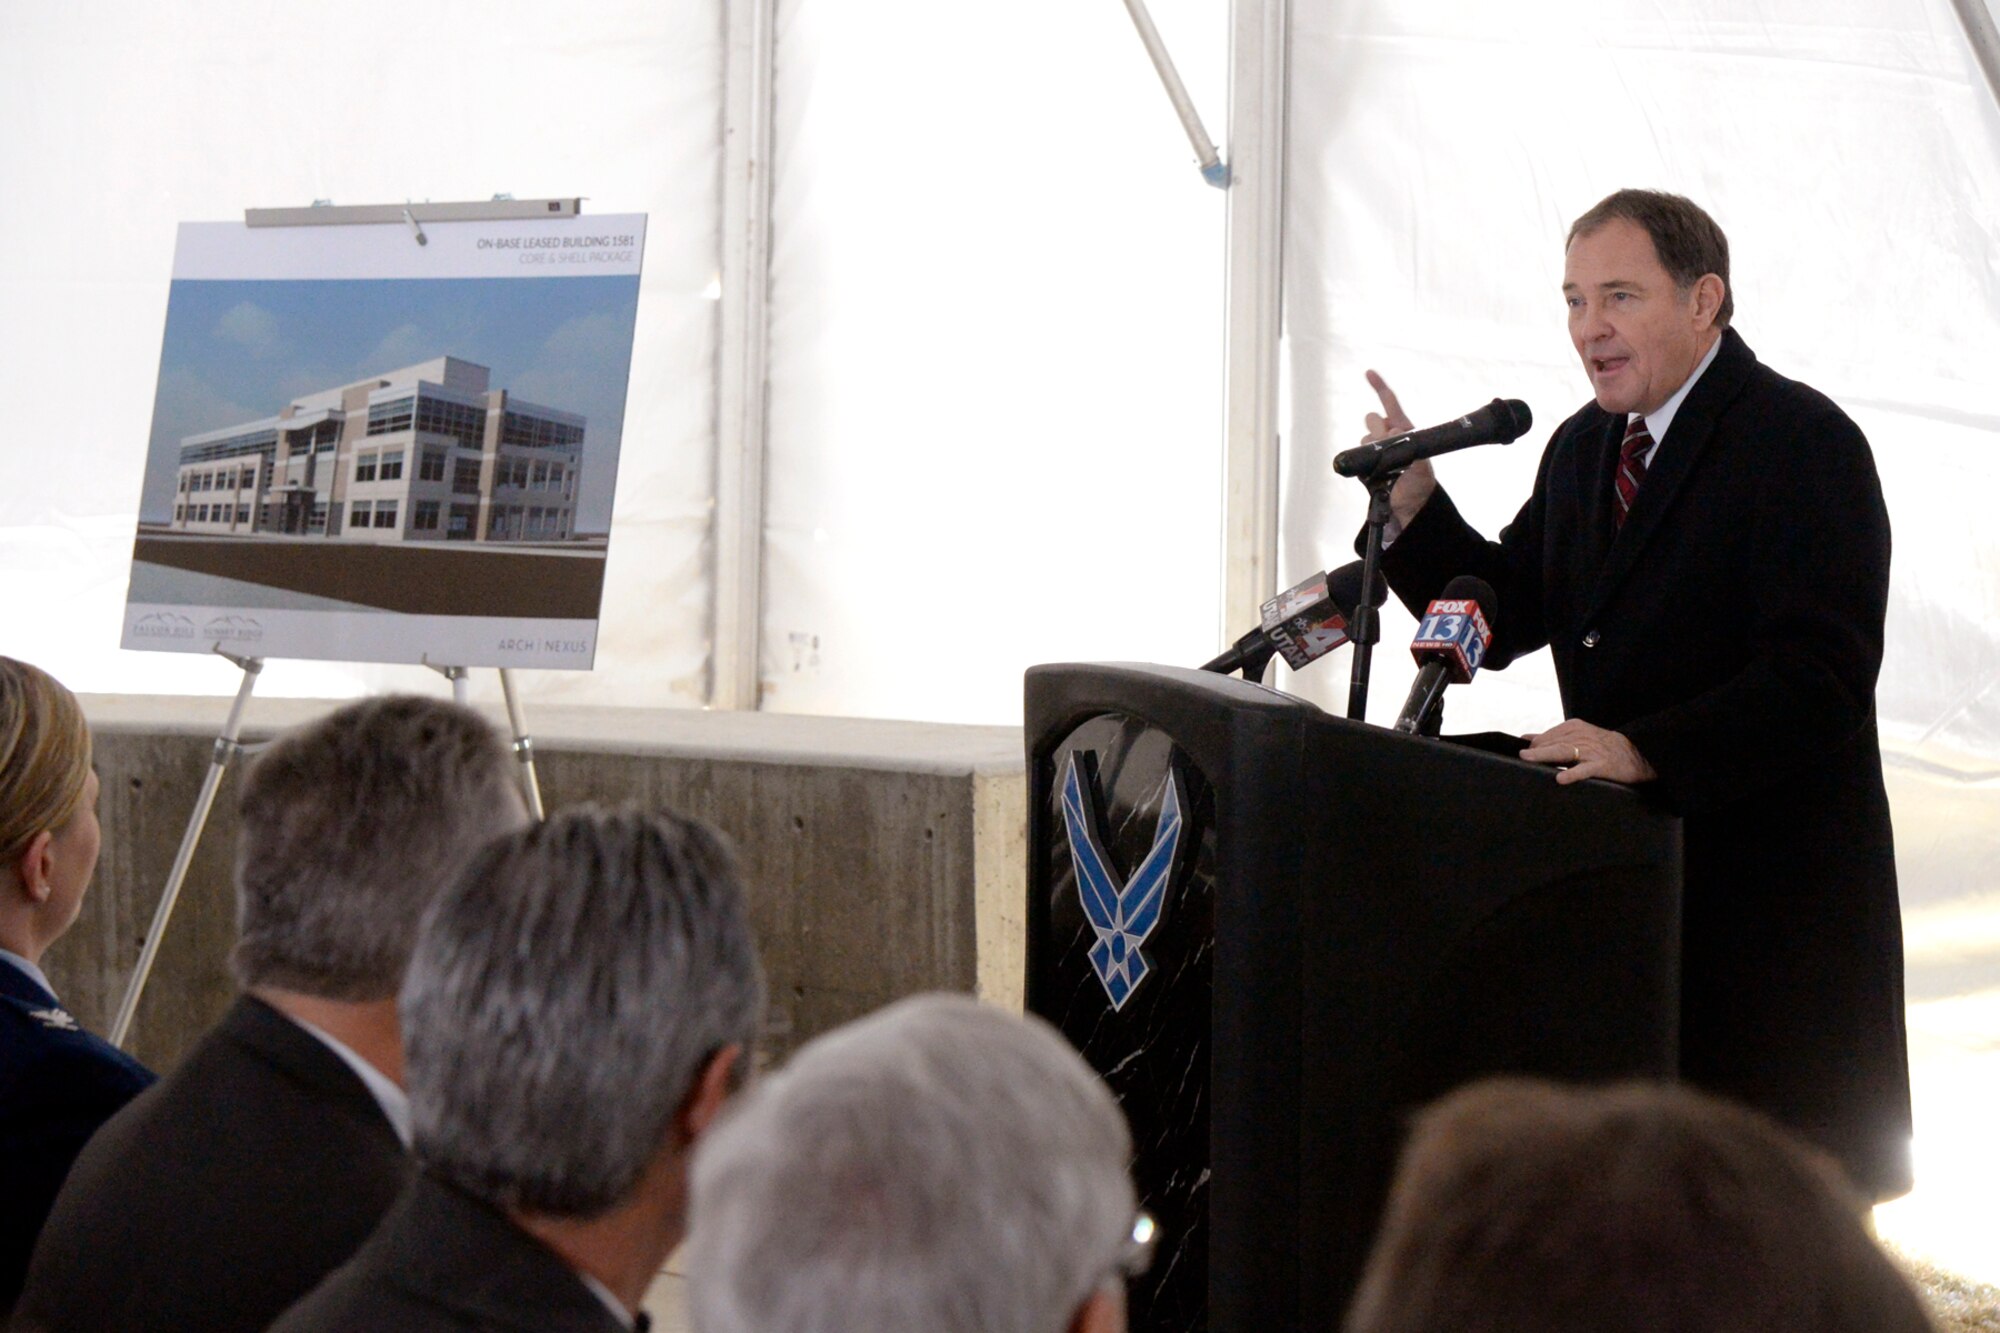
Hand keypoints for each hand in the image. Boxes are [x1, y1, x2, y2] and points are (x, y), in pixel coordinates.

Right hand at [1362, 369, 1436, 525]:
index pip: (1390, 403)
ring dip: (1371, 448)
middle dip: (1377, 429)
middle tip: (1388, 447)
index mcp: (1404, 429)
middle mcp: (1387, 435)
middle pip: (1372, 418)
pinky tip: (1376, 474)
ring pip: (1364, 437)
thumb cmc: (1419, 483)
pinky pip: (1357, 454)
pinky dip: (1362, 463)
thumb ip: (1410, 446)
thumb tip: (1394, 429)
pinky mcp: (1364, 462)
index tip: (1368, 373)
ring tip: (1387, 467)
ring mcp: (1375, 448)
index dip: (1380, 387)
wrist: (1408, 505)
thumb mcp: (1422, 466)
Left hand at [1521, 720, 1657, 785]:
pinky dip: (1573, 774)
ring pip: (1564, 752)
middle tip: (1520, 758)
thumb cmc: (1601, 747)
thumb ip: (1550, 738)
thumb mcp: (1577, 736)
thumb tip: (1526, 738)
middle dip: (1535, 751)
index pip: (1546, 736)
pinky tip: (1560, 778)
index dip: (1533, 747)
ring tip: (1528, 759)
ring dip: (1545, 755)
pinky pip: (1585, 770)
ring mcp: (1591, 751)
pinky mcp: (1602, 765)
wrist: (1636, 754)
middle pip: (1551, 743)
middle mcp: (1581, 736)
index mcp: (1573, 727)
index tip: (1522, 756)